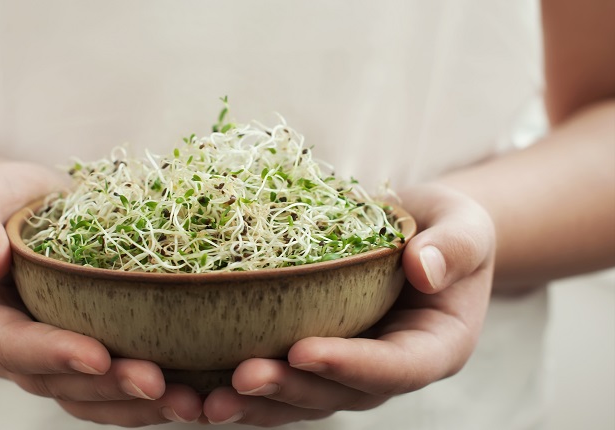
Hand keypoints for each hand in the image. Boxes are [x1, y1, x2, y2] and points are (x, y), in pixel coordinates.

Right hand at [0, 162, 201, 424]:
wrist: (29, 210)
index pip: (10, 346)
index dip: (52, 354)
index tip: (97, 353)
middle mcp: (16, 352)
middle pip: (59, 383)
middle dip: (109, 387)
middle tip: (156, 383)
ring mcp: (56, 357)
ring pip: (94, 396)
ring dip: (139, 406)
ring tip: (188, 403)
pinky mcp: (92, 350)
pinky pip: (118, 383)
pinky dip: (154, 394)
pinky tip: (197, 392)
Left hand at [202, 183, 495, 425]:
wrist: (421, 235)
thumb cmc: (446, 229)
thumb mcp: (463, 227)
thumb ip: (453, 247)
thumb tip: (423, 269)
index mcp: (433, 348)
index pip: (395, 367)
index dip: (350, 364)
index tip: (303, 349)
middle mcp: (388, 369)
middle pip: (338, 394)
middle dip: (289, 389)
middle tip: (242, 378)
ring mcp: (349, 368)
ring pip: (302, 399)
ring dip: (255, 404)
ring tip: (206, 403)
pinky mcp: (317, 357)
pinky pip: (282, 379)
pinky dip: (242, 388)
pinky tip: (197, 390)